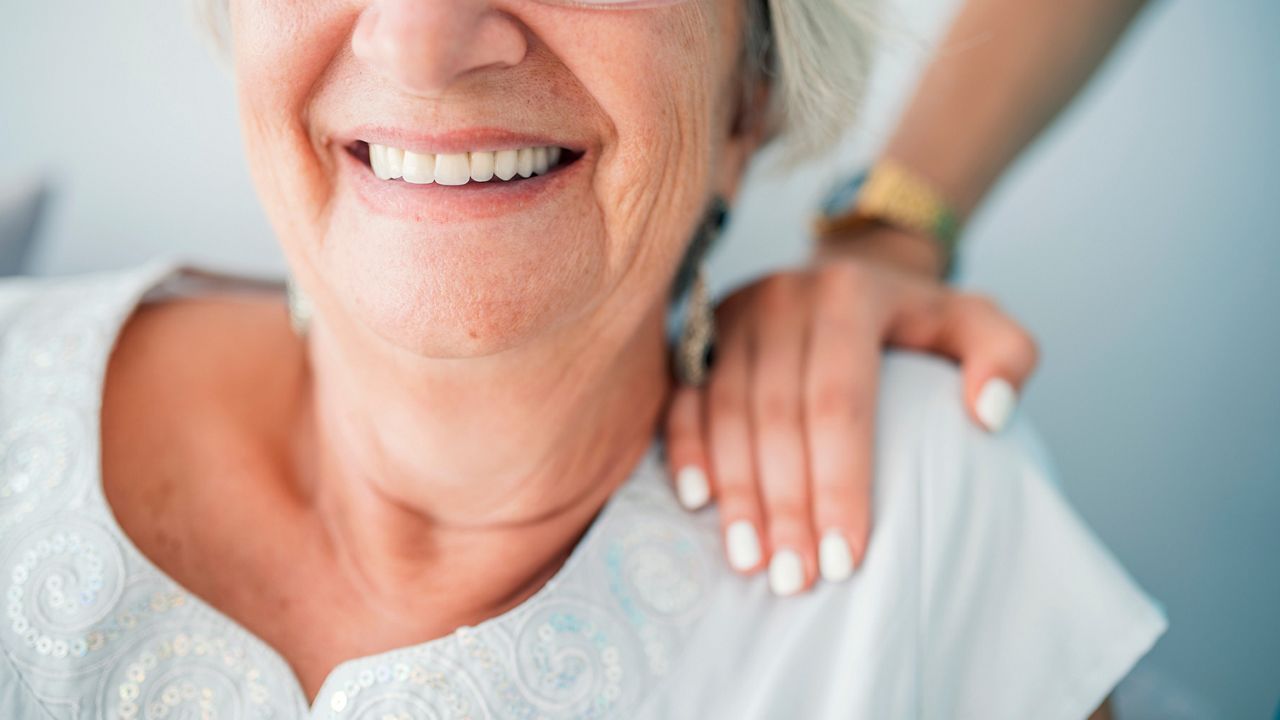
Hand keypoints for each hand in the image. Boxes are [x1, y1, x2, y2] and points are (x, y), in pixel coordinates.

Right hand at [662, 227, 1038, 595]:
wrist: (849, 275)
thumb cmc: (917, 319)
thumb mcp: (977, 322)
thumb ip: (1006, 357)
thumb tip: (988, 413)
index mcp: (850, 294)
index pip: (840, 401)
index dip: (839, 483)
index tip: (846, 557)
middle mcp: (784, 298)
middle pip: (777, 416)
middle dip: (785, 506)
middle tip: (795, 578)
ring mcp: (735, 316)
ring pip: (727, 414)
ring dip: (737, 495)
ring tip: (751, 561)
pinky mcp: (700, 335)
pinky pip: (683, 398)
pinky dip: (686, 450)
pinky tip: (699, 502)